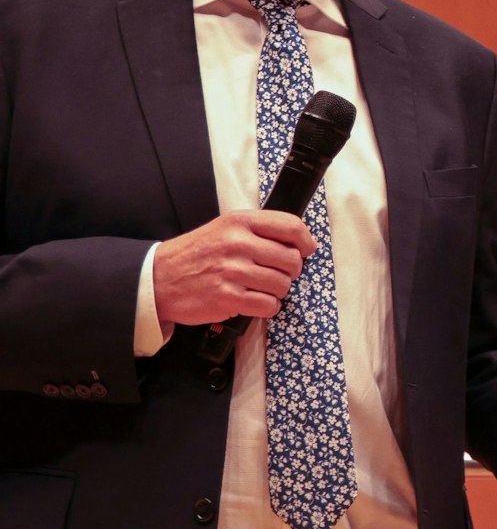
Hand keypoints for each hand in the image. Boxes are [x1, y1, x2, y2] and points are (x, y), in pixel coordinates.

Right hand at [152, 210, 315, 328]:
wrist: (158, 278)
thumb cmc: (197, 253)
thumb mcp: (225, 228)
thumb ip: (258, 230)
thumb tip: (299, 242)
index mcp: (240, 222)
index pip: (291, 226)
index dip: (306, 241)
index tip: (306, 250)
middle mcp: (238, 244)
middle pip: (292, 259)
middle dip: (291, 270)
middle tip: (278, 273)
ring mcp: (233, 271)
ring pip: (283, 284)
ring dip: (277, 290)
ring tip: (261, 287)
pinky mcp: (228, 298)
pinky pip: (269, 305)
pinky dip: (267, 306)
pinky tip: (255, 301)